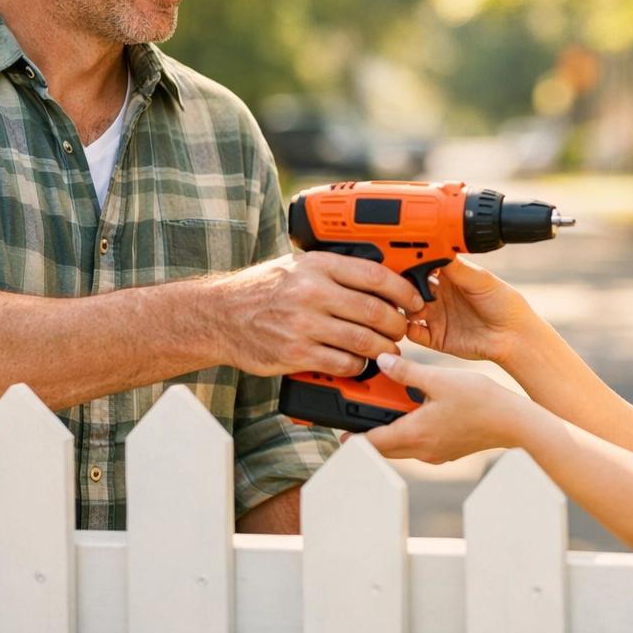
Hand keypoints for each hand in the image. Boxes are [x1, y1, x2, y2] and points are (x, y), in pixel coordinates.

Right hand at [205, 252, 423, 377]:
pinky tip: (358, 363)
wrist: (219, 317)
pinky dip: (358, 366)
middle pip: (374, 311)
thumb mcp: (296, 265)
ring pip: (363, 341)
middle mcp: (312, 293)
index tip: (413, 300)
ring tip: (386, 349)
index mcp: (316, 265)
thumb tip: (377, 277)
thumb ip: (333, 270)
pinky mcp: (296, 354)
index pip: (374, 275)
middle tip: (400, 329)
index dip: (402, 290)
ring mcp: (304, 325)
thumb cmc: (260, 290)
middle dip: (396, 324)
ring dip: (383, 349)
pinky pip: (343, 364)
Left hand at [360, 353, 535, 464]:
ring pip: (401, 443)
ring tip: (388, 402)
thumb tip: (382, 361)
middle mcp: (421, 450)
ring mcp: (434, 453)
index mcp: (414, 434)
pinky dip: (410, 427)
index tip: (337, 430)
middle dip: (369, 428)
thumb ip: (406, 371)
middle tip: (358, 410)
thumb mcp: (439, 380)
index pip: (371, 443)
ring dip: (391, 425)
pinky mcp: (445, 449)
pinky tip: (418, 407)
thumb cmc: (482, 403)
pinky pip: (419, 441)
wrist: (514, 424)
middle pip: (383, 445)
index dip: (351, 437)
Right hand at [404, 257, 537, 364]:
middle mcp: (438, 295)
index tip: (404, 264)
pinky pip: (413, 333)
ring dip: (404, 307)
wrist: (514, 335)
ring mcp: (435, 317)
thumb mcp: (481, 280)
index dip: (410, 265)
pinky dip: (407, 329)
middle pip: (409, 288)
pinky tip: (411, 325)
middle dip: (403, 287)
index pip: (420, 267)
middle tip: (405, 288)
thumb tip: (436, 248)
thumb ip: (457, 268)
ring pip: (407, 309)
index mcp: (447, 277)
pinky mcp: (435, 338)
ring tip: (413, 307)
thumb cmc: (504, 303)